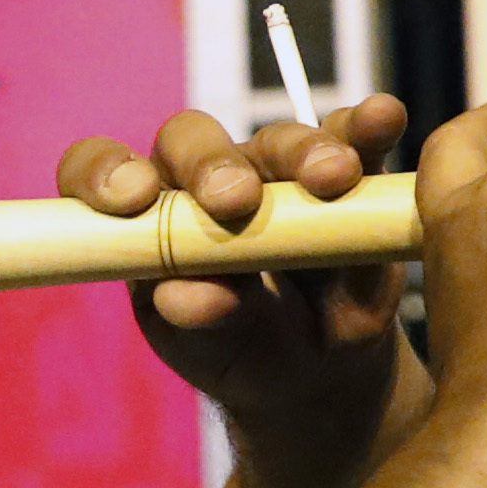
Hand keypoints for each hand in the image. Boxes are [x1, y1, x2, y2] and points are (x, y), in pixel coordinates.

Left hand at [62, 91, 416, 418]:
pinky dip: (367, 125)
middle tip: (235, 201)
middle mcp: (206, 180)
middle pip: (194, 142)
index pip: (103, 172)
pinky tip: (383, 117)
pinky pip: (354, 137)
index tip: (128, 199)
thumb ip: (198, 320)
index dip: (105, 173)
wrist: (324, 370)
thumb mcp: (213, 349)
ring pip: (279, 140)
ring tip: (332, 178)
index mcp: (149, 217)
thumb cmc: (245, 352)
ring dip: (304, 152)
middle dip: (211, 164)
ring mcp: (276, 172)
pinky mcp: (344, 170)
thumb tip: (184, 296)